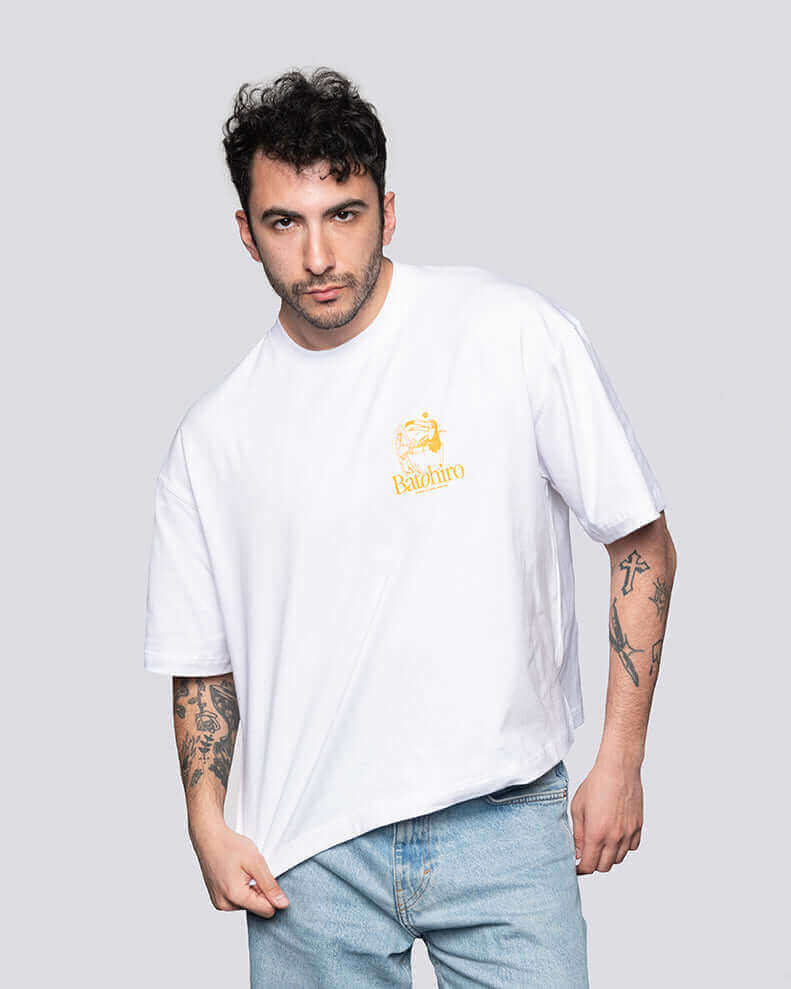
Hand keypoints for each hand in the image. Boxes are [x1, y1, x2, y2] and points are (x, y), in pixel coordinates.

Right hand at [188, 817, 289, 917]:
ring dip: (250, 889)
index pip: (266, 910)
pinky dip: (242, 889)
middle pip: (256, 908)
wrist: (209, 838)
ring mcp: (219, 903)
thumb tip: (282, 904)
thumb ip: (269, 885)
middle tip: (252, 871)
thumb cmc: (229, 846)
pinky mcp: (217, 900)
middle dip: (259, 890)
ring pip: (247, 904)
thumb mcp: (255, 862)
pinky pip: (238, 900)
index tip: (266, 878)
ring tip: (242, 871)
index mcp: (235, 896)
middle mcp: (224, 905)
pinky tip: (237, 874)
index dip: (272, 894)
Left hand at [570, 760, 642, 874]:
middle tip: (587, 854)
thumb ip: (578, 834)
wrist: (618, 769)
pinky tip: (615, 836)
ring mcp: (628, 833)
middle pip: (604, 867)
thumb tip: (578, 853)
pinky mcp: (638, 827)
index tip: (576, 866)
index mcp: (596, 833)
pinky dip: (623, 847)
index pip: (589, 866)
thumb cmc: (596, 784)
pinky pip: (631, 848)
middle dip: (593, 864)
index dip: (581, 869)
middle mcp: (614, 837)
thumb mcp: (578, 808)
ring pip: (619, 859)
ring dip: (608, 856)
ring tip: (600, 843)